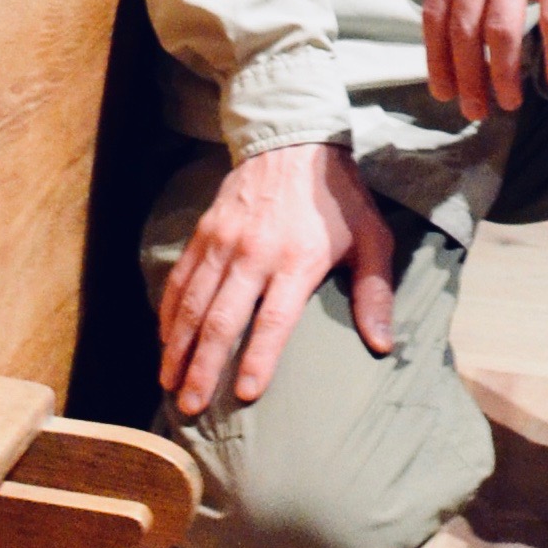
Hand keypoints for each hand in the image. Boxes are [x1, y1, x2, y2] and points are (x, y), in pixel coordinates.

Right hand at [159, 141, 396, 418]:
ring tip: (169, 382)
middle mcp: (254, 254)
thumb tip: (382, 345)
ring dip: (178, 346)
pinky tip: (165, 339)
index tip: (244, 394)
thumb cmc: (339, 201)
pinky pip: (180, 278)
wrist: (295, 143)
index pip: (273, 320)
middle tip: (190, 404)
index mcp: (296, 261)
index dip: (258, 358)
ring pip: (192, 303)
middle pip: (221, 320)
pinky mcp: (205, 233)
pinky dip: (169, 311)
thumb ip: (374, 293)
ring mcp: (224, 243)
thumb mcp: (371, 240)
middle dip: (203, 366)